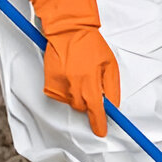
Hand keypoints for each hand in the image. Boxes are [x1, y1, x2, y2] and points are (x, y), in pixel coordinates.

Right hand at [31, 0, 120, 136]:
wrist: (67, 30)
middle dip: (89, 102)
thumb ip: (112, 87)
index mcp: (90, 81)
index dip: (99, 123)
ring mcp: (60, 86)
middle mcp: (73, 86)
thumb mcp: (109, 63)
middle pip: (83, 108)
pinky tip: (69, 74)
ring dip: (77, 94)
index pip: (96, 111)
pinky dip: (66, 90)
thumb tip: (112, 106)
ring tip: (79, 73)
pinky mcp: (49, 84)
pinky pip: (60, 95)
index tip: (101, 131)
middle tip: (92, 84)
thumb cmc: (90, 44)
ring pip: (71, 102)